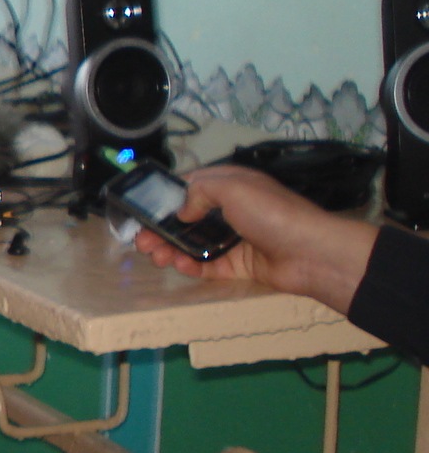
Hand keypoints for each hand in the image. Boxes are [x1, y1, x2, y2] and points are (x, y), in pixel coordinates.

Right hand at [132, 165, 376, 313]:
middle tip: (141, 240)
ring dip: (169, 248)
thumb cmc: (272, 213)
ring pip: (192, 243)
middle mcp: (230, 211)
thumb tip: (182, 212)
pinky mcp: (237, 265)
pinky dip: (189, 266)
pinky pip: (206, 266)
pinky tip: (177, 265)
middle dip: (161, 227)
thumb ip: (199, 192)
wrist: (311, 254)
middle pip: (186, 218)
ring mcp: (233, 239)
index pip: (191, 186)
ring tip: (153, 255)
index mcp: (231, 186)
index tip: (142, 209)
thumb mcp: (233, 187)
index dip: (166, 196)